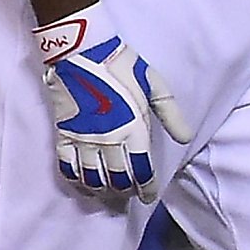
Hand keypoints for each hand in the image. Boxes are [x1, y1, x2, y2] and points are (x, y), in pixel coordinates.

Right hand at [34, 2, 192, 202]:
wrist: (80, 52)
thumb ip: (170, 114)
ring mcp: (83, 139)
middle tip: (132, 194)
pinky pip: (67, 167)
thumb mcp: (154, 84)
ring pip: (93, 178)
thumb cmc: (121, 65)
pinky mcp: (63, 135)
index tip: (150, 196)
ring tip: (112, 194)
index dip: (147, 187)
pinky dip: (76, 181)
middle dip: (127, 191)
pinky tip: (84, 186)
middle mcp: (107, 139)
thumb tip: (186, 138)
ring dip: (103, 190)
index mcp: (132, 126)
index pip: (141, 169)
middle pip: (117, 178)